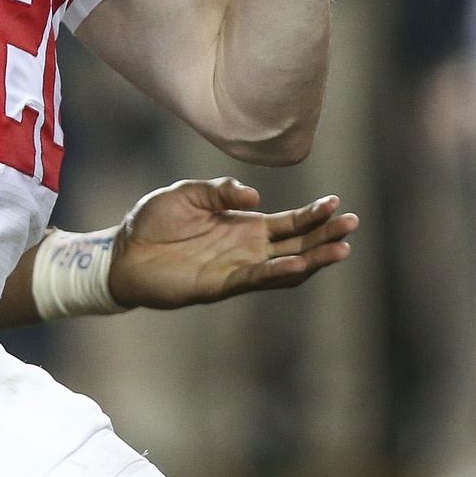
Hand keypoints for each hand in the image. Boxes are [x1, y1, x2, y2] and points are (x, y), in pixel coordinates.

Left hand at [107, 178, 356, 309]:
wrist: (123, 251)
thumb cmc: (154, 222)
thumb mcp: (189, 193)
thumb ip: (222, 191)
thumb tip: (255, 197)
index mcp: (244, 226)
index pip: (289, 222)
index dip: (314, 215)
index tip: (337, 204)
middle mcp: (247, 249)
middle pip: (297, 244)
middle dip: (325, 235)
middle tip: (353, 224)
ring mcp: (236, 268)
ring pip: (285, 266)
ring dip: (313, 259)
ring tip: (341, 249)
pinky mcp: (219, 284)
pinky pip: (255, 280)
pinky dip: (278, 274)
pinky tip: (298, 265)